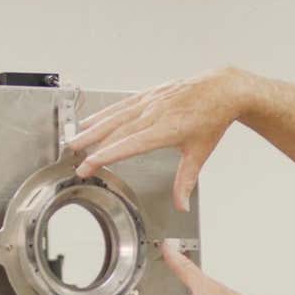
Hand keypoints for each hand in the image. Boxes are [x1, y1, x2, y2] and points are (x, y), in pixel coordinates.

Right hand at [68, 68, 248, 211]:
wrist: (222, 90)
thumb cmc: (212, 119)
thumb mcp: (200, 153)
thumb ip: (186, 180)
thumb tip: (181, 204)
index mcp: (166, 130)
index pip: (129, 145)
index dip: (106, 156)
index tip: (89, 165)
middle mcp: (154, 113)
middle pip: (116, 130)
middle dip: (92, 143)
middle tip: (72, 154)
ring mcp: (150, 101)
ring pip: (115, 116)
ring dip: (93, 127)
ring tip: (75, 138)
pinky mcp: (149, 94)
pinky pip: (122, 104)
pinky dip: (104, 113)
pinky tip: (92, 119)